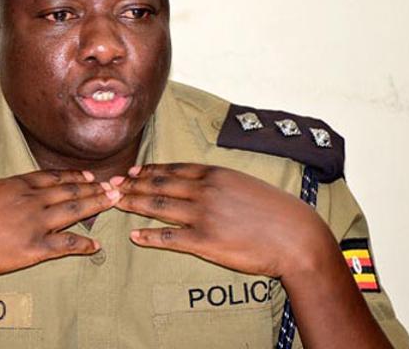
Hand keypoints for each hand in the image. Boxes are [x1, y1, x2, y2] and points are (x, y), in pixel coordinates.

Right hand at [0, 169, 119, 277]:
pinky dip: (82, 244)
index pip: (54, 176)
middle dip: (95, 187)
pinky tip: (95, 245)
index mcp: (16, 184)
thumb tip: (8, 195)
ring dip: (97, 205)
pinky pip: (65, 244)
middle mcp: (30, 199)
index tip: (89, 174)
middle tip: (115, 185)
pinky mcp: (32, 248)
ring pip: (74, 210)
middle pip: (71, 189)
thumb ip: (1, 193)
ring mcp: (34, 223)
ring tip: (114, 202)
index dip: (75, 175)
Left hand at [114, 163, 332, 278]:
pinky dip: (149, 235)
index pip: (172, 169)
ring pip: (158, 206)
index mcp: (214, 174)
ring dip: (133, 203)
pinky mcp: (205, 240)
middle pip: (159, 184)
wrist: (297, 236)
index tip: (132, 171)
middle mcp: (204, 190)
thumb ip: (221, 182)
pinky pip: (169, 237)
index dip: (149, 170)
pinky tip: (135, 235)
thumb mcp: (246, 184)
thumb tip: (204, 181)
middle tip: (111, 184)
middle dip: (132, 184)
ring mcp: (203, 214)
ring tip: (114, 203)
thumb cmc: (276, 210)